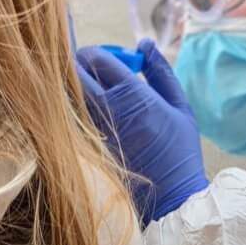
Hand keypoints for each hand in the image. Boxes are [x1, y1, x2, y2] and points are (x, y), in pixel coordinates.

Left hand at [76, 39, 208, 224]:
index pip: (95, 58)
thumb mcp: (180, 106)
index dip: (96, 53)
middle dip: (79, 66)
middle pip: (72, 72)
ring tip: (91, 95)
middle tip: (91, 72)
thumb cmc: (180, 152)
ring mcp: (90, 131)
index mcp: (132, 95)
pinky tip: (89, 117)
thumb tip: (145, 43)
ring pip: (66, 96)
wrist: (170, 201)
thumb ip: (161, 71)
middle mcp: (105, 110)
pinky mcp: (82, 149)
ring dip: (74, 88)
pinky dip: (73, 111)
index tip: (103, 58)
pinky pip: (69, 120)